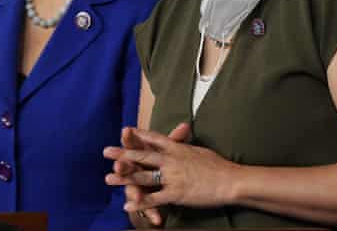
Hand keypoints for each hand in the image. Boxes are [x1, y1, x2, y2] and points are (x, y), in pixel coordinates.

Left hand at [104, 125, 238, 211]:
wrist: (230, 180)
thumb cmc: (219, 165)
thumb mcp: (199, 150)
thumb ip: (185, 146)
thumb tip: (181, 140)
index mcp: (177, 149)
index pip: (154, 139)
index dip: (139, 135)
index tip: (125, 130)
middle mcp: (171, 161)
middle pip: (142, 156)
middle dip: (122, 154)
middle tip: (106, 151)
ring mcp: (172, 177)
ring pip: (143, 177)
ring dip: (123, 178)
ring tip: (108, 178)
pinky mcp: (175, 194)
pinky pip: (154, 199)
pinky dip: (140, 203)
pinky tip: (127, 206)